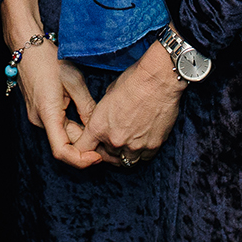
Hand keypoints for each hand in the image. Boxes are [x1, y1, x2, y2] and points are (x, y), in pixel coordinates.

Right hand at [1, 0, 101, 169]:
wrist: (27, 46)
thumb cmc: (49, 59)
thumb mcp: (74, 81)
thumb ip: (87, 107)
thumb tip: (99, 128)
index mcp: (47, 115)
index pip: (62, 152)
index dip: (81, 160)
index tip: (98, 156)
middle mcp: (39, 120)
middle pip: (65, 143)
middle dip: (85, 144)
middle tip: (106, 138)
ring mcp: (38, 116)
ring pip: (63, 134)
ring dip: (81, 133)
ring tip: (99, 124)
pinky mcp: (40, 111)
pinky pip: (59, 125)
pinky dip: (74, 125)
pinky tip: (86, 116)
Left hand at [72, 36, 184, 167]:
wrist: (158, 80)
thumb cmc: (133, 80)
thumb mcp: (108, 94)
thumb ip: (105, 113)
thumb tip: (108, 117)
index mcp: (98, 126)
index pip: (82, 149)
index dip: (86, 148)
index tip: (91, 146)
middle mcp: (114, 140)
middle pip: (106, 156)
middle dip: (109, 148)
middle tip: (116, 138)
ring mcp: (134, 146)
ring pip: (125, 161)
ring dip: (126, 153)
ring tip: (130, 141)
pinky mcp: (152, 146)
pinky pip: (144, 158)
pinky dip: (143, 152)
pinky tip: (144, 141)